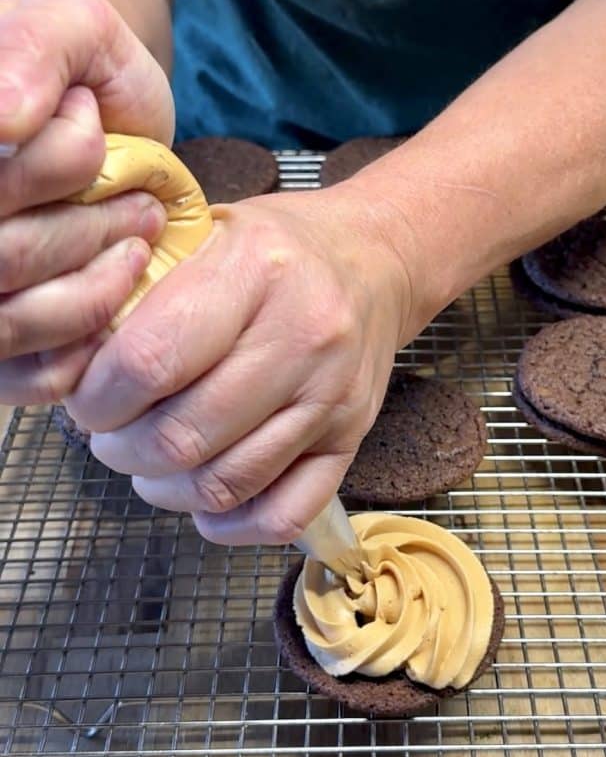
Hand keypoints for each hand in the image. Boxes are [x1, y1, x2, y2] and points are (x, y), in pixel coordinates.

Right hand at [0, 0, 173, 403]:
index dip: (60, 159)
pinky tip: (120, 281)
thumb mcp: (70, 25)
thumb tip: (4, 118)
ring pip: (10, 320)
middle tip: (140, 201)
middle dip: (86, 226)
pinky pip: (36, 373)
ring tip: (139, 232)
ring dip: (97, 278)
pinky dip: (92, 331)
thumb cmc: (81, 71)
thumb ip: (35, 45)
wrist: (105, 119)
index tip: (91, 118)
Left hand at [65, 188, 415, 545]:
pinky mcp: (352, 438)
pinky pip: (284, 515)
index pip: (151, 361)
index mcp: (257, 271)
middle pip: (183, 435)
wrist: (378, 261)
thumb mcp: (209, 232)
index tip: (88, 402)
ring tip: (151, 464)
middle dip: (124, 450)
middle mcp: (303, 335)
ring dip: (167, 489)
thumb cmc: (280, 249)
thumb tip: (78, 366)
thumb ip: (146, 290)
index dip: (99, 398)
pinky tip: (205, 499)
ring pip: (226, 483)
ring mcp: (332, 395)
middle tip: (111, 436)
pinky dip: (231, 524)